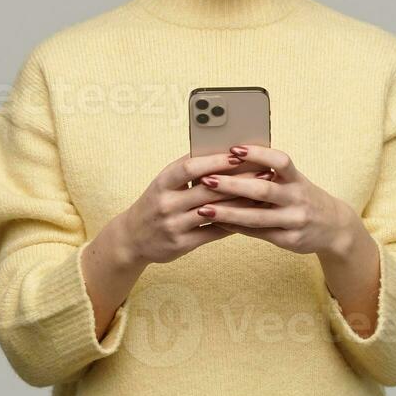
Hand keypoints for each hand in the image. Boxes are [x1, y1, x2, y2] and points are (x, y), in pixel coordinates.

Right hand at [112, 149, 264, 265]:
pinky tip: (250, 216)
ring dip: (241, 203)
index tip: (239, 154)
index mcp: (162, 182)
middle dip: (238, 181)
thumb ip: (187, 169)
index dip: (215, 161)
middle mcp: (166, 203)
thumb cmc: (156, 202)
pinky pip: (213, 233)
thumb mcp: (164, 183)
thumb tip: (221, 150)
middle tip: (264, 174)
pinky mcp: (181, 244)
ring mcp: (173, 225)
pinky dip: (232, 224)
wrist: (132, 238)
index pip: (189, 167)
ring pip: (214, 212)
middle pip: (207, 190)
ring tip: (263, 195)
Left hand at [194, 144, 357, 255]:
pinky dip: (236, 228)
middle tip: (206, 179)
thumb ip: (270, 173)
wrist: (335, 227)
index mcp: (297, 179)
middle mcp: (298, 198)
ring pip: (257, 217)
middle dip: (233, 185)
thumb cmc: (304, 198)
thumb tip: (231, 158)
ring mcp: (295, 221)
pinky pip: (259, 234)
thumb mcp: (294, 181)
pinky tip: (218, 222)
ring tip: (203, 208)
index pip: (280, 161)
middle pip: (263, 190)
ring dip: (228, 212)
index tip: (233, 149)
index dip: (258, 154)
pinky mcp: (290, 240)